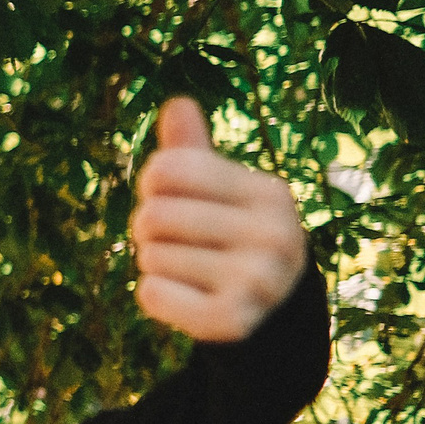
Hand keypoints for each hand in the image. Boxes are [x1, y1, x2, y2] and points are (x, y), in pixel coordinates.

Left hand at [131, 97, 307, 342]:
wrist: (266, 311)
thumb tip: (177, 103)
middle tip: (177, 243)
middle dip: (149, 231)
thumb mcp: (217, 192)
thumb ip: (191, 153)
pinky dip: (154, 297)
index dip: (153, 183)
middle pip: (152, 215)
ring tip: (190, 271)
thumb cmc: (227, 236)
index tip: (171, 197)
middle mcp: (275, 235)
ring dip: (155, 266)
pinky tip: (186, 298)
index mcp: (269, 193)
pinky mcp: (233, 320)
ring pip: (150, 258)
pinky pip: (151, 295)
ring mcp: (259, 281)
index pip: (168, 168)